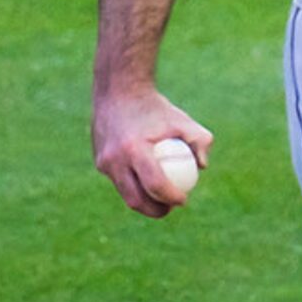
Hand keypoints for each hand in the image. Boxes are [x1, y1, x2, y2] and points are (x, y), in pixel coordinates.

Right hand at [92, 88, 213, 217]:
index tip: (184, 200)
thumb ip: (201, 141)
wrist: (119, 91)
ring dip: (144, 202)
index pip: (155, 185)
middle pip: (136, 199)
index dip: (171, 198)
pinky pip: (119, 181)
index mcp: (135, 149)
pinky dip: (134, 185)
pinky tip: (147, 181)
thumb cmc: (156, 108)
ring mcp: (104, 162)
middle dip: (156, 210)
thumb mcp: (183, 120)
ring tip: (161, 199)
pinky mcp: (99, 162)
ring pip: (125, 194)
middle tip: (171, 207)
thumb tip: (202, 166)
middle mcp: (115, 159)